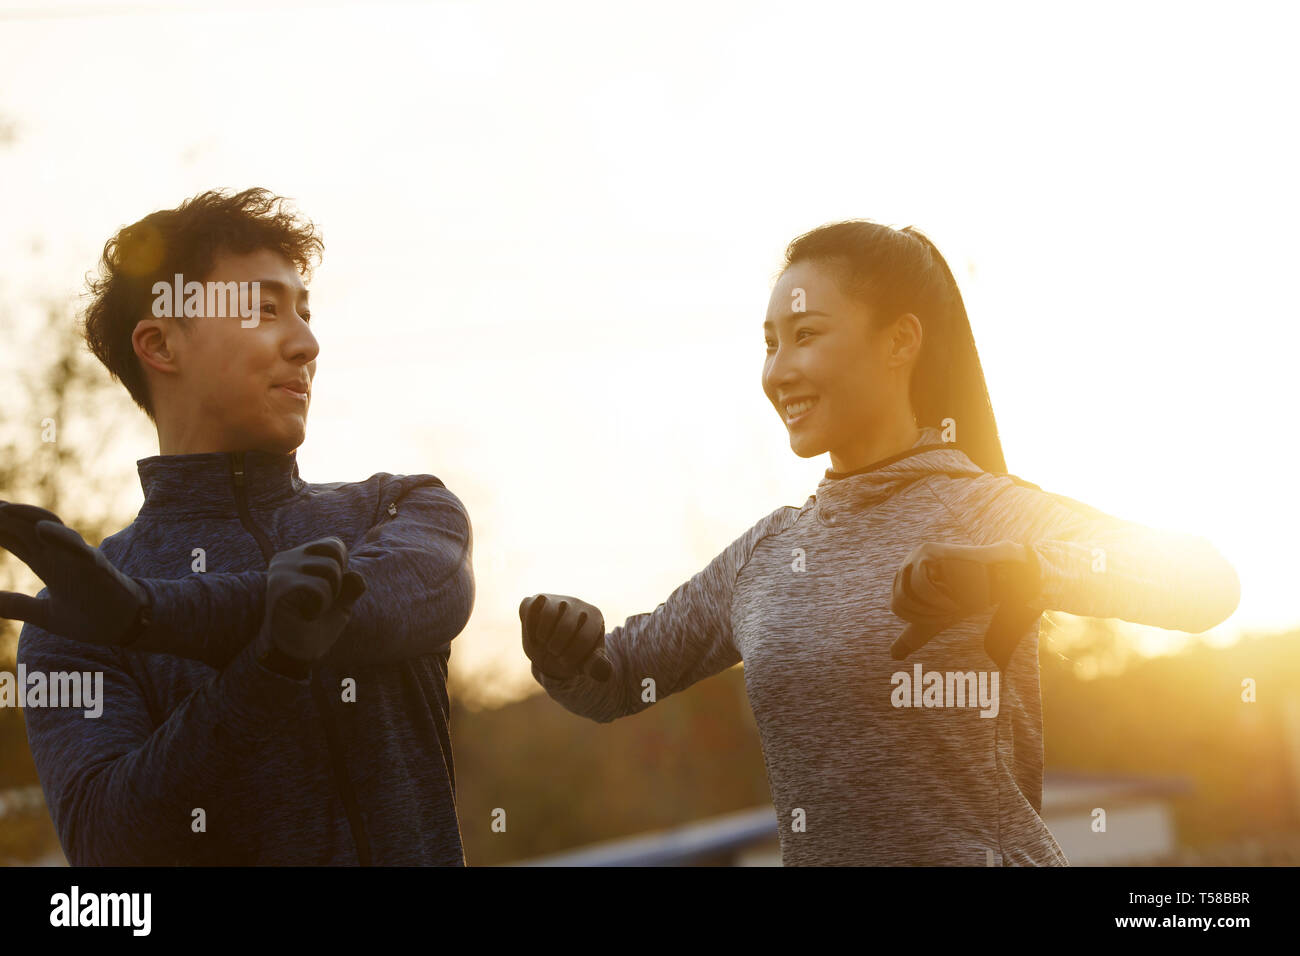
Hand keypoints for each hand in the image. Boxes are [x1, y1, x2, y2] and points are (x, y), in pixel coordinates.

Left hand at [0, 501, 150, 645]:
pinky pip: (80, 549)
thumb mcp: (45, 614)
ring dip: (28, 517)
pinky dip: (62, 538)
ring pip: (52, 529)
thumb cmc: (90, 618)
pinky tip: (43, 530)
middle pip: (28, 528)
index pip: (17, 540)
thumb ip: (17, 605)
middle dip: (5, 517)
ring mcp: (78, 559)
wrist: (126, 626)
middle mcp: (60, 556)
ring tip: (4, 510)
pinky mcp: (97, 568)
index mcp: (46, 564)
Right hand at [255, 536, 366, 669]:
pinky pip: (320, 588)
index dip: (342, 569)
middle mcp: (286, 559)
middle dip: (338, 583)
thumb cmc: (316, 625)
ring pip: (331, 571)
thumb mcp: (341, 601)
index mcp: (297, 557)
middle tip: (319, 602)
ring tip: (310, 609)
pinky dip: (321, 606)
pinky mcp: (280, 585)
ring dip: (329, 597)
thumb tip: (356, 576)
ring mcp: (281, 571)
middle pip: (335, 555)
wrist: (294, 653)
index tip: (326, 591)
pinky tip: (304, 615)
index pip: (335, 545)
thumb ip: (351, 585)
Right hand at [519, 593, 611, 681]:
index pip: (585, 637)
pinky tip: (534, 635)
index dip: (572, 656)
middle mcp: (578, 604)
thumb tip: (603, 673)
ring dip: (543, 635)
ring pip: (548, 613)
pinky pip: (530, 606)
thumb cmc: (575, 654)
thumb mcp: (587, 663)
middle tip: (555, 653)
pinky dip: (529, 624)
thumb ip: (597, 667)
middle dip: (557, 647)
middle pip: (567, 626)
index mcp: (595, 618)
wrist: (555, 648)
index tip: (567, 662)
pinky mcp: (538, 599)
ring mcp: (558, 600)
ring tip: (545, 643)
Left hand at [889, 541, 1041, 666]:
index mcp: (906, 578)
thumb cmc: (967, 599)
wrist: (996, 581)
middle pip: (899, 601)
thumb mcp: (936, 619)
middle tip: (948, 612)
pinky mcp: (928, 551)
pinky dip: (939, 598)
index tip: (942, 616)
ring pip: (908, 594)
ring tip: (953, 604)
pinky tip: (955, 597)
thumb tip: (892, 655)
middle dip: (926, 614)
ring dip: (934, 607)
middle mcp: (907, 564)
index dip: (919, 618)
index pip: (897, 606)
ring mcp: (916, 555)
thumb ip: (914, 634)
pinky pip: (922, 584)